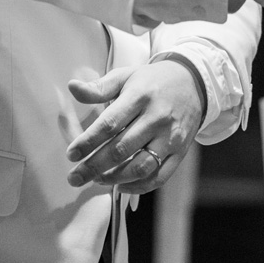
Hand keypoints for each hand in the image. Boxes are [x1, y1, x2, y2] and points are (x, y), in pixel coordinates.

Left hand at [65, 61, 203, 193]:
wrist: (193, 83)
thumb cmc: (152, 81)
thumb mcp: (125, 76)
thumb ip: (99, 87)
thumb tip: (72, 88)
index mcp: (139, 96)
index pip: (109, 124)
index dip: (88, 141)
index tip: (71, 155)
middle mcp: (156, 118)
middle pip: (121, 149)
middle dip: (94, 166)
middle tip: (75, 178)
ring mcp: (170, 137)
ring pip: (140, 167)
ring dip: (115, 178)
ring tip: (96, 179)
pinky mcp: (180, 152)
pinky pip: (159, 176)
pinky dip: (138, 186)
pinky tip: (121, 186)